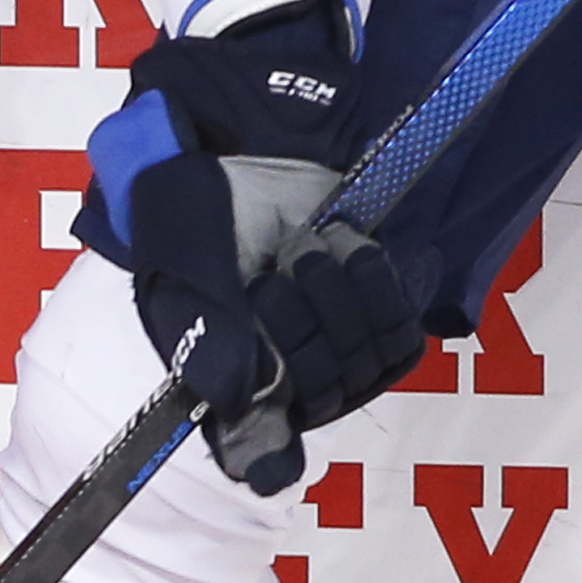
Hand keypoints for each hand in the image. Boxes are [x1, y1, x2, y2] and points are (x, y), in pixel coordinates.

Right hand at [77, 1, 432, 495]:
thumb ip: (205, 331)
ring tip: (310, 247)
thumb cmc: (198, 192)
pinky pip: (400, 333)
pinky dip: (378, 287)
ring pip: (360, 367)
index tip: (275, 453)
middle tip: (276, 268)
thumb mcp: (181, 252)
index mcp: (220, 369)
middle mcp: (278, 372)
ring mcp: (332, 345)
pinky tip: (351, 248)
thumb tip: (240, 400)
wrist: (251, 129)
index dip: (268, 453)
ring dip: (340, 300)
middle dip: (300, 326)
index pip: (254, 451)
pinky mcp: (377, 313)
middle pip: (315, 396)